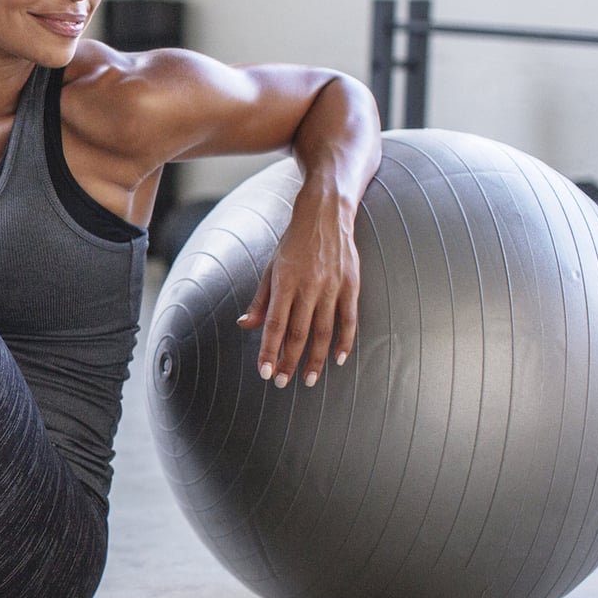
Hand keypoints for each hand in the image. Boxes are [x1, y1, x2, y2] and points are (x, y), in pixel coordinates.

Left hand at [235, 186, 359, 389]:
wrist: (325, 214)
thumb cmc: (293, 243)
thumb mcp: (271, 267)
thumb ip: (260, 300)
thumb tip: (245, 326)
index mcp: (284, 281)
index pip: (274, 324)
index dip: (269, 350)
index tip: (265, 372)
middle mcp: (308, 286)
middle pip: (298, 332)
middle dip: (289, 360)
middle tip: (283, 383)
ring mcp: (332, 286)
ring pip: (323, 331)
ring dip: (316, 359)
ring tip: (308, 379)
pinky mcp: (351, 285)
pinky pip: (349, 319)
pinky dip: (345, 341)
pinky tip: (339, 359)